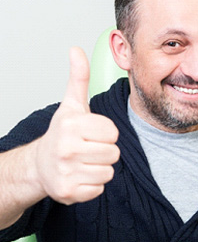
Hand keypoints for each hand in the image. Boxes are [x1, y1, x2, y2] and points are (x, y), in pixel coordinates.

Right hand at [34, 47, 119, 203]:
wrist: (40, 164)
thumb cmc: (63, 133)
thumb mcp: (72, 104)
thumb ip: (79, 78)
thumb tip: (76, 49)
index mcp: (71, 125)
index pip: (112, 132)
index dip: (105, 133)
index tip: (91, 133)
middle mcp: (66, 149)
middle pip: (114, 153)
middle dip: (104, 151)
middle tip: (88, 149)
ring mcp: (66, 172)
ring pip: (108, 172)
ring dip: (100, 167)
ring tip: (84, 161)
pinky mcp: (68, 192)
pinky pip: (99, 188)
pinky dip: (93, 184)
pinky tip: (80, 175)